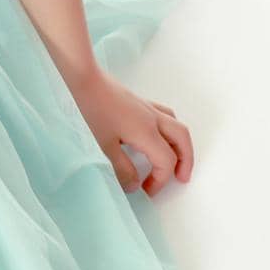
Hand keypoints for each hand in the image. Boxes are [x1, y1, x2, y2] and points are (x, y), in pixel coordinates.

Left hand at [66, 66, 194, 197]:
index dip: (161, 180)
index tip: (146, 191)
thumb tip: (135, 185)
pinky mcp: (137, 101)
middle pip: (182, 139)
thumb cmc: (91, 112)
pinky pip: (164, 114)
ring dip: (180, 144)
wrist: (83, 79)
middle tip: (182, 178)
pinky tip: (156, 135)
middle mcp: (152, 118)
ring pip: (176, 125)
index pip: (166, 161)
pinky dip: (169, 129)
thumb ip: (122, 169)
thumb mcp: (104, 147)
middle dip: (186, 160)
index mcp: (147, 132)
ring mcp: (146, 107)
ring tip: (175, 158)